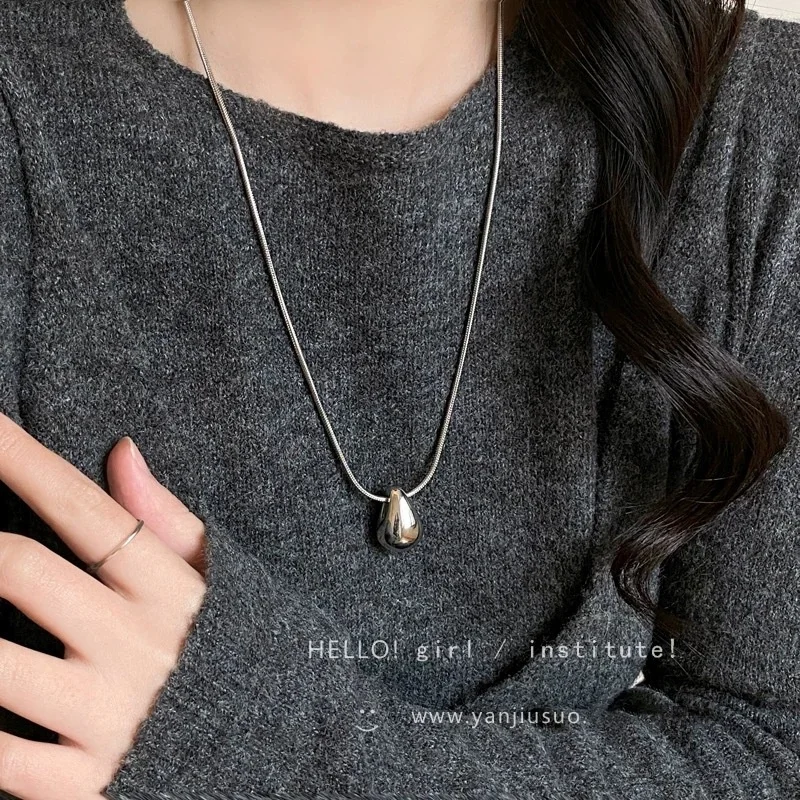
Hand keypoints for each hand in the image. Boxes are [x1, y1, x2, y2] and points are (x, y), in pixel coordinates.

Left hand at [0, 412, 207, 799]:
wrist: (283, 752)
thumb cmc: (240, 652)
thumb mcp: (220, 580)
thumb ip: (165, 520)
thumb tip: (121, 452)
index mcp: (168, 590)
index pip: (84, 509)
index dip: (22, 461)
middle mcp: (133, 645)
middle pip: (20, 570)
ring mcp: (107, 717)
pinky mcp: (87, 785)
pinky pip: (1, 759)